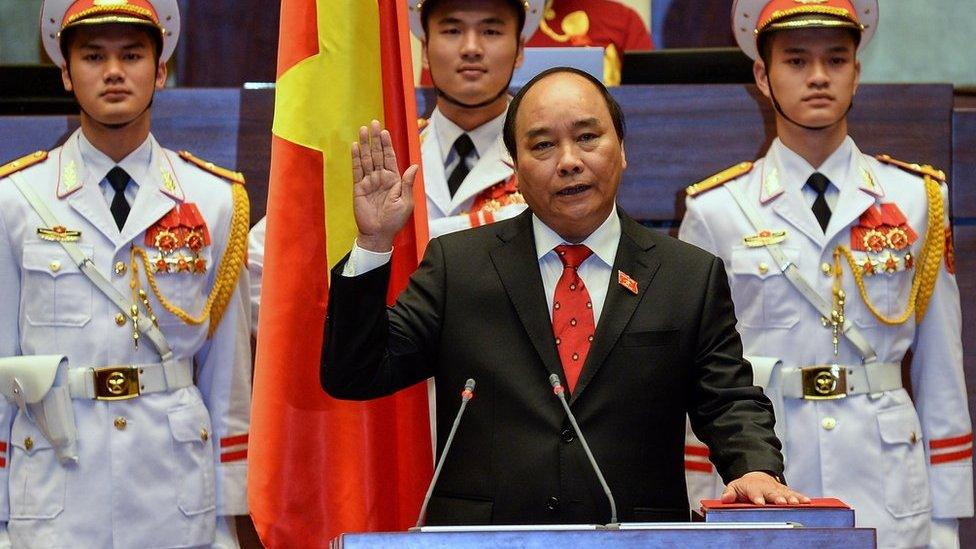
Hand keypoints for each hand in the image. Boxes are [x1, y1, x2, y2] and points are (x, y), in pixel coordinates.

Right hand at [351, 120, 418, 251]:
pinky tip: (355, 147)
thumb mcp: (406, 202)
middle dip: (375, 139)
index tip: (384, 131)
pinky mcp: (359, 188)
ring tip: (362, 130)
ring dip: (365, 144)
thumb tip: (414, 166)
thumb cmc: (394, 221)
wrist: (379, 234)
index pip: (390, 158)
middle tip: (372, 123)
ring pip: (367, 159)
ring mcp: (369, 182)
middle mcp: (381, 178)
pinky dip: (356, 158)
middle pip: (377, 154)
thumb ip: (408, 184)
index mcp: (394, 180)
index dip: (387, 144)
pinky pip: (357, 170)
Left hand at [721, 471, 809, 504]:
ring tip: (795, 503)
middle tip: (781, 502)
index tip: (760, 503)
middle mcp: (767, 487)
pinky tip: (807, 502)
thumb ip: (730, 493)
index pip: (754, 492)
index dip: (757, 497)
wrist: (757, 475)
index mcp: (753, 487)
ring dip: (790, 498)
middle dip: (777, 498)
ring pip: (785, 493)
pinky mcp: (786, 491)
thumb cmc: (745, 485)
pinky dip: (800, 498)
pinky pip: (794, 494)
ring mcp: (777, 489)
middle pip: (772, 493)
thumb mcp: (734, 486)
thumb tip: (725, 499)